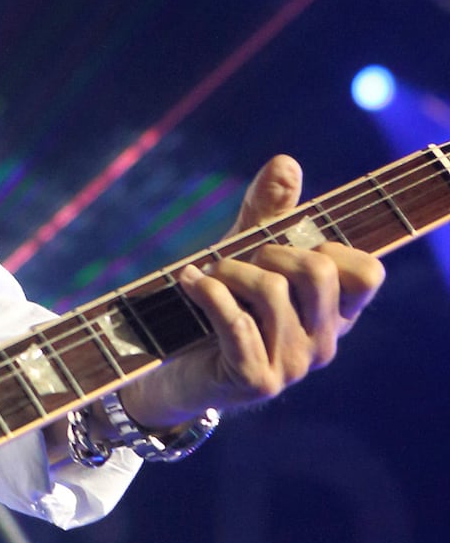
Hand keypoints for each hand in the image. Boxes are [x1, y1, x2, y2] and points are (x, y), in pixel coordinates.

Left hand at [120, 154, 385, 431]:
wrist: (174, 369)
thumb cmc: (221, 304)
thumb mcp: (246, 252)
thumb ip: (269, 210)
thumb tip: (286, 162)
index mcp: (336, 313)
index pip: (368, 272)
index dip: (327, 247)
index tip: (285, 247)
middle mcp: (325, 342)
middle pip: (319, 271)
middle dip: (270, 250)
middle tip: (239, 258)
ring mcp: (294, 366)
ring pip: (272, 291)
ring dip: (229, 270)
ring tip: (209, 275)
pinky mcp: (258, 380)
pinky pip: (237, 321)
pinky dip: (208, 292)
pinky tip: (191, 282)